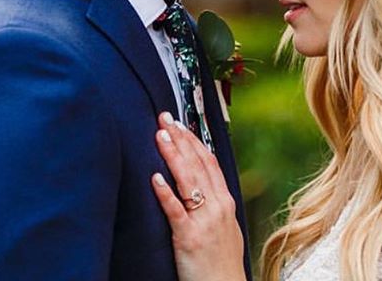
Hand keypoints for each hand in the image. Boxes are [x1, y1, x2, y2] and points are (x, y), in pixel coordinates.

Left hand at [151, 113, 245, 280]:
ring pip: (187, 180)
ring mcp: (204, 221)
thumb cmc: (223, 263)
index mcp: (225, 201)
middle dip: (180, 138)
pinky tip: (155, 178)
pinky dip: (165, 192)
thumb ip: (214, 204)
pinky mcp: (189, 238)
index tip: (180, 123)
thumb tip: (202, 185)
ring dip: (172, 155)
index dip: (194, 140)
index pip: (209, 161)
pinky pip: (176, 211)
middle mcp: (217, 206)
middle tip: (165, 118)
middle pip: (197, 164)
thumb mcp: (226, 227)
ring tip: (159, 136)